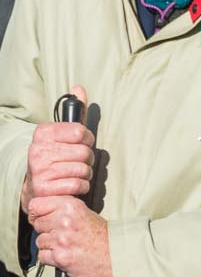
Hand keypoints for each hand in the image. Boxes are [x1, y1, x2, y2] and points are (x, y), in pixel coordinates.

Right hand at [22, 88, 92, 211]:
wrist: (36, 183)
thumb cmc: (56, 155)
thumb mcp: (63, 132)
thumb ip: (75, 112)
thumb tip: (79, 88)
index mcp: (43, 133)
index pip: (81, 131)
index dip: (87, 139)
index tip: (81, 143)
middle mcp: (37, 150)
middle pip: (85, 153)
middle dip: (88, 159)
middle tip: (78, 161)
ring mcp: (40, 170)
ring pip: (83, 170)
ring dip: (85, 174)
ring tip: (74, 173)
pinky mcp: (44, 188)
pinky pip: (78, 185)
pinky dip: (81, 186)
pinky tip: (72, 184)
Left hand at [30, 196, 111, 276]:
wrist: (120, 257)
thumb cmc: (106, 238)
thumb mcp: (87, 215)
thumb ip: (65, 211)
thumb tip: (42, 213)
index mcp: (71, 206)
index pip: (36, 205)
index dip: (39, 213)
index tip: (46, 218)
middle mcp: (65, 220)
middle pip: (37, 224)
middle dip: (47, 231)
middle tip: (64, 236)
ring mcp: (62, 239)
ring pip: (40, 241)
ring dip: (50, 246)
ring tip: (69, 247)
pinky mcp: (61, 257)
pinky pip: (43, 257)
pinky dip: (53, 259)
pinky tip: (67, 256)